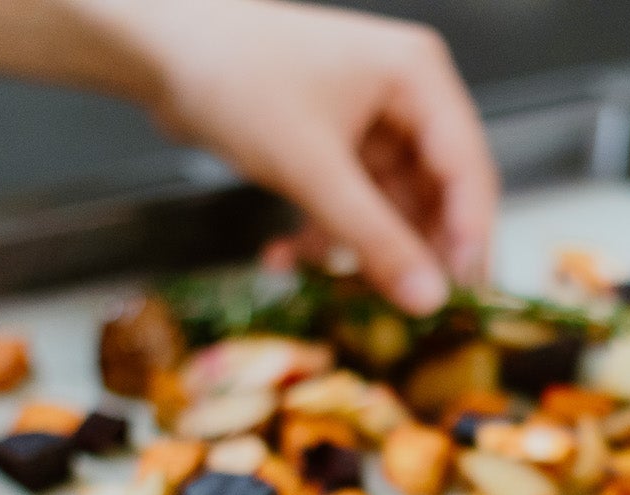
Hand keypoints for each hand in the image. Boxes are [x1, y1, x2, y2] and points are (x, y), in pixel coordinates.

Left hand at [133, 0, 496, 313]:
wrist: (158, 49)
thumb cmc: (235, 76)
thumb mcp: (313, 168)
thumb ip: (374, 238)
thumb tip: (428, 298)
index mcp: (418, 78)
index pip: (468, 170)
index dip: (470, 239)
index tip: (463, 298)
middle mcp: (404, 97)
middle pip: (435, 194)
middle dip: (413, 253)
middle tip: (406, 310)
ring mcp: (370, 122)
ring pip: (391, 208)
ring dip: (362, 251)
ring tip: (338, 290)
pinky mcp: (336, 145)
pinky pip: (352, 205)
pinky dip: (327, 236)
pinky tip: (291, 259)